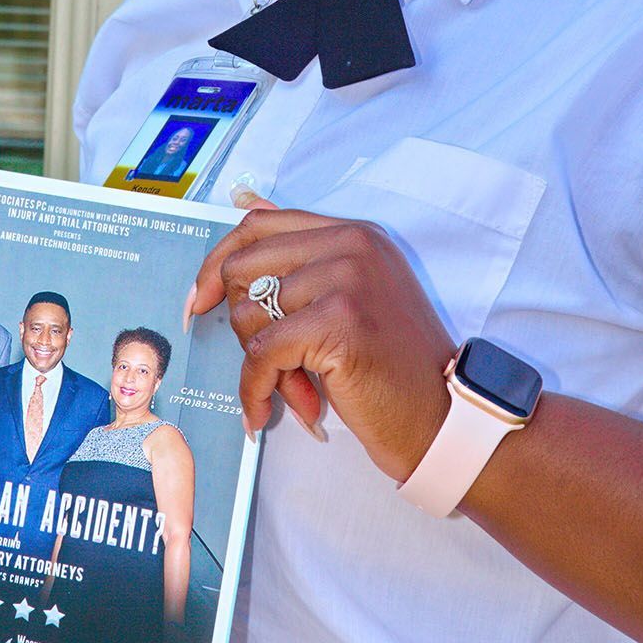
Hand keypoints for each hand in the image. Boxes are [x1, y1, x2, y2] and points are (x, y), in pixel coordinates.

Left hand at [193, 195, 452, 480]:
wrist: (441, 417)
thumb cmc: (392, 367)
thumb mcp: (353, 297)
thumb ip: (306, 264)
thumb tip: (241, 225)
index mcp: (354, 232)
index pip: (260, 224)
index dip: (219, 261)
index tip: (201, 299)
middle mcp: (350, 245)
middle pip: (243, 267)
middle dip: (243, 324)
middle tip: (268, 365)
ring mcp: (345, 279)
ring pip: (249, 313)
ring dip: (260, 365)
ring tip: (294, 390)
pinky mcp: (338, 322)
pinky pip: (262, 353)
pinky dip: (254, 389)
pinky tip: (265, 412)